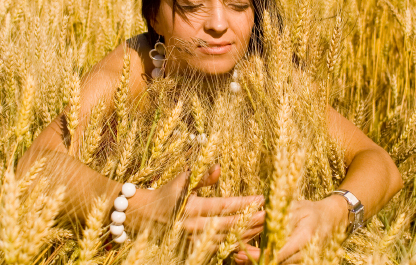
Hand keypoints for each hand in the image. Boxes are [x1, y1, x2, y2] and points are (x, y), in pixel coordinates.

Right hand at [126, 164, 264, 245]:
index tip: (261, 198)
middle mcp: (193, 225)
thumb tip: (219, 168)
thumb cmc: (166, 193)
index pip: (224, 206)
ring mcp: (194, 239)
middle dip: (251, 220)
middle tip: (270, 214)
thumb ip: (201, 176)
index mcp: (191, 207)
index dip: (244, 203)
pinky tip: (249, 243)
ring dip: (247, 234)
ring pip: (226, 239)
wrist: (145, 215)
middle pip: (229, 225)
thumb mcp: (181, 181)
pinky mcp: (195, 247)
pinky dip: (235, 246)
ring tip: (264, 226)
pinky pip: (219, 249)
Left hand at [234, 195, 347, 263]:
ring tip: (239, 259)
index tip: (243, 252)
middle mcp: (305, 252)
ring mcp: (305, 259)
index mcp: (304, 236)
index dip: (261, 254)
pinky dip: (269, 261)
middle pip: (278, 262)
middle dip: (256, 260)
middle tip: (236, 257)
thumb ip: (276, 215)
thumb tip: (255, 218)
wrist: (331, 219)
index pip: (279, 251)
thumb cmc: (310, 210)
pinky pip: (284, 264)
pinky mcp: (302, 262)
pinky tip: (253, 258)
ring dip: (260, 263)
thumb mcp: (294, 207)